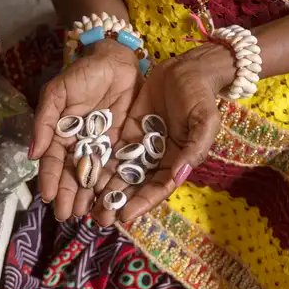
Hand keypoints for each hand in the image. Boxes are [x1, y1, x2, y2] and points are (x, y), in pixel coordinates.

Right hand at [29, 40, 139, 220]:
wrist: (116, 62)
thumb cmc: (82, 74)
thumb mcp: (57, 93)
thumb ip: (45, 122)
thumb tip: (33, 154)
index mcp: (60, 134)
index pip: (54, 162)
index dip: (51, 180)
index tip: (49, 198)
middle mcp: (79, 145)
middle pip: (73, 175)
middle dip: (70, 196)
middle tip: (68, 216)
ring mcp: (101, 147)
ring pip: (94, 177)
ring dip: (90, 197)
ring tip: (89, 215)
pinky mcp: (121, 146)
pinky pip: (116, 168)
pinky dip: (113, 185)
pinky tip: (110, 200)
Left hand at [92, 45, 229, 225]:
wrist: (188, 69)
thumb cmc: (200, 96)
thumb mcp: (205, 121)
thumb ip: (194, 148)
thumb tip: (178, 176)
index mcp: (177, 162)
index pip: (158, 189)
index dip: (142, 203)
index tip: (124, 216)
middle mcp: (157, 159)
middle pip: (135, 186)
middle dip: (117, 203)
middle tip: (98, 219)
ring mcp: (140, 146)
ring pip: (120, 172)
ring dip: (104, 189)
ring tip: (86, 205)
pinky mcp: (127, 132)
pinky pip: (111, 151)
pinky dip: (98, 164)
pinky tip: (82, 175)